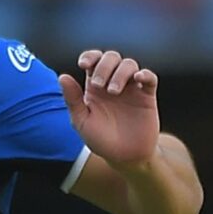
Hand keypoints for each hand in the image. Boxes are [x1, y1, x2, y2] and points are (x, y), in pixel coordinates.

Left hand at [58, 48, 160, 170]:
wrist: (125, 157)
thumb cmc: (101, 141)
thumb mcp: (82, 121)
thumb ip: (72, 100)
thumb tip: (63, 77)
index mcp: (95, 86)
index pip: (93, 60)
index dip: (90, 56)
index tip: (84, 64)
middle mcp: (113, 83)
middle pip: (111, 57)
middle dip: (104, 66)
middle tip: (99, 85)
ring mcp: (131, 89)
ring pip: (129, 64)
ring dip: (120, 72)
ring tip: (114, 91)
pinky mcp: (147, 96)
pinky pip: (150, 77)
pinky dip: (145, 74)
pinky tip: (138, 79)